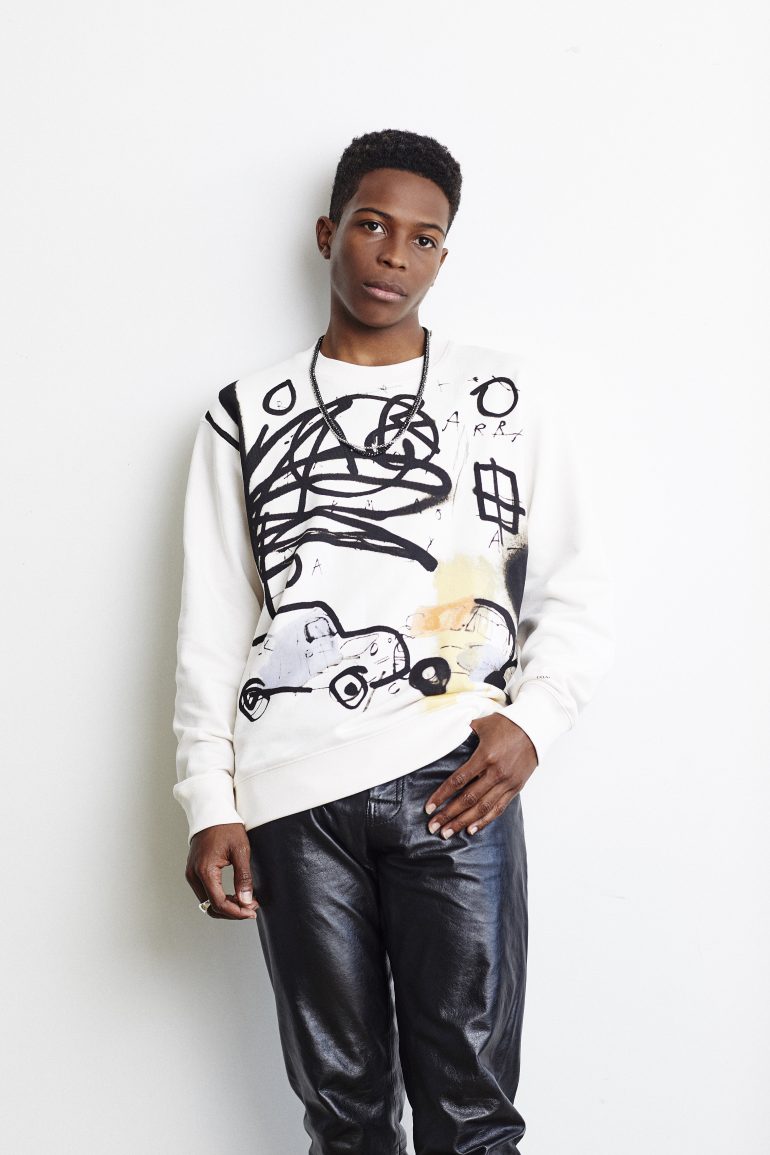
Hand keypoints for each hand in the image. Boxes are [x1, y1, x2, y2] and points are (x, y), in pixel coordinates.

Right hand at [185, 822, 259, 919]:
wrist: (211, 812)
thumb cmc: (226, 827)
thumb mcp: (240, 850)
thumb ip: (243, 877)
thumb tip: (246, 901)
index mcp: (204, 870)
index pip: (219, 903)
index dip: (236, 912)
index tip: (252, 911)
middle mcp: (194, 875)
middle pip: (211, 907)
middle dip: (232, 912)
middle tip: (251, 908)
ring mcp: (191, 874)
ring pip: (207, 902)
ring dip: (226, 906)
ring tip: (245, 901)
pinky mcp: (193, 871)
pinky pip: (205, 892)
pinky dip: (219, 898)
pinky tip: (234, 895)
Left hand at [423, 715, 537, 838]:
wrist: (536, 727)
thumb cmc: (507, 723)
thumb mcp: (482, 724)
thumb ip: (463, 734)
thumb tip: (446, 739)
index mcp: (485, 756)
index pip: (458, 781)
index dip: (442, 796)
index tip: (429, 807)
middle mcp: (496, 772)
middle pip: (468, 799)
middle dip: (448, 815)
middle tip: (433, 827)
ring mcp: (507, 782)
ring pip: (482, 808)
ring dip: (463, 822)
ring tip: (448, 833)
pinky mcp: (516, 787)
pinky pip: (499, 808)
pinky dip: (484, 821)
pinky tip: (471, 830)